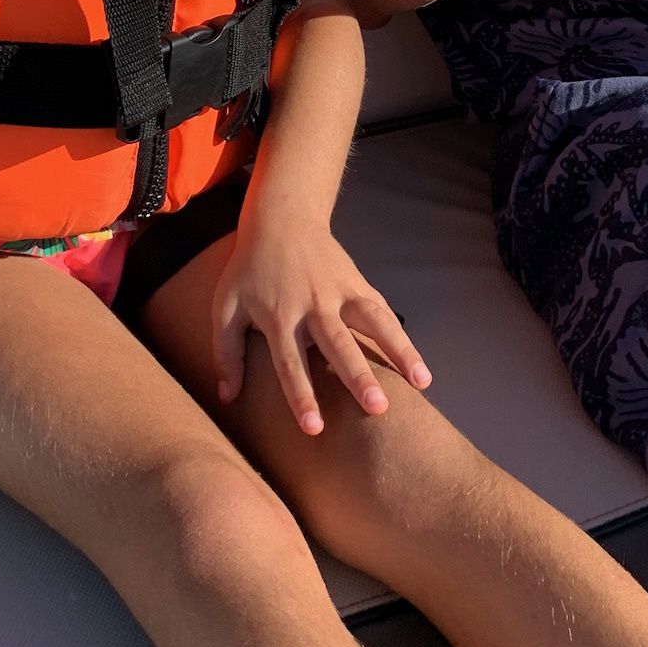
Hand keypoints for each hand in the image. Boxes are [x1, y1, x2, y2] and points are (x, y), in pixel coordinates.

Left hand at [212, 212, 431, 433]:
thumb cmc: (249, 269)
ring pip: (374, 322)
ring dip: (399, 351)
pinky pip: (384, 310)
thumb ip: (226, 353)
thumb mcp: (225, 306)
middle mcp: (313, 304)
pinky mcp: (358, 283)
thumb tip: (227, 398)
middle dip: (359, 376)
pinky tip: (419, 364)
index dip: (302, 395)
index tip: (315, 428)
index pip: (289, 362)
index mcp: (278, 314)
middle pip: (338, 344)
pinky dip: (403, 335)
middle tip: (379, 409)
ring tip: (423, 382)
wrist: (281, 217)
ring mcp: (340, 291)